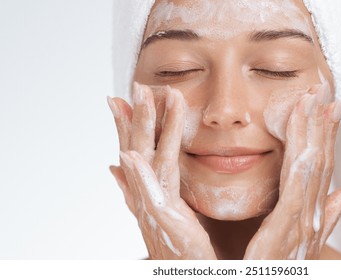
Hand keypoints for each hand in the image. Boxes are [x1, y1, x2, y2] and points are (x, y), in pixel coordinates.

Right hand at [107, 83, 215, 258]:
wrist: (181, 268)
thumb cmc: (175, 241)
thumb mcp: (158, 207)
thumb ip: (137, 184)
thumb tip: (116, 165)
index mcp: (146, 189)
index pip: (134, 150)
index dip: (126, 124)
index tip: (120, 96)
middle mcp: (144, 194)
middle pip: (137, 149)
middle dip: (136, 116)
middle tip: (137, 86)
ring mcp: (151, 206)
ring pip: (145, 162)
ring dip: (139, 131)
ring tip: (141, 102)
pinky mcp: (163, 220)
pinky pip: (149, 194)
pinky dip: (136, 175)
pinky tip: (128, 155)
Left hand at [244, 94, 340, 259]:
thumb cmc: (283, 264)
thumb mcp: (309, 236)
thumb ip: (330, 211)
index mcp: (311, 210)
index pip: (322, 165)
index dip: (328, 134)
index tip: (331, 105)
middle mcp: (311, 212)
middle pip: (319, 160)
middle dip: (322, 124)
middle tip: (323, 89)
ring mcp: (301, 220)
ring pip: (311, 169)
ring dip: (314, 134)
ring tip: (315, 102)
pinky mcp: (286, 228)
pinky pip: (294, 193)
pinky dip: (302, 167)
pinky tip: (303, 145)